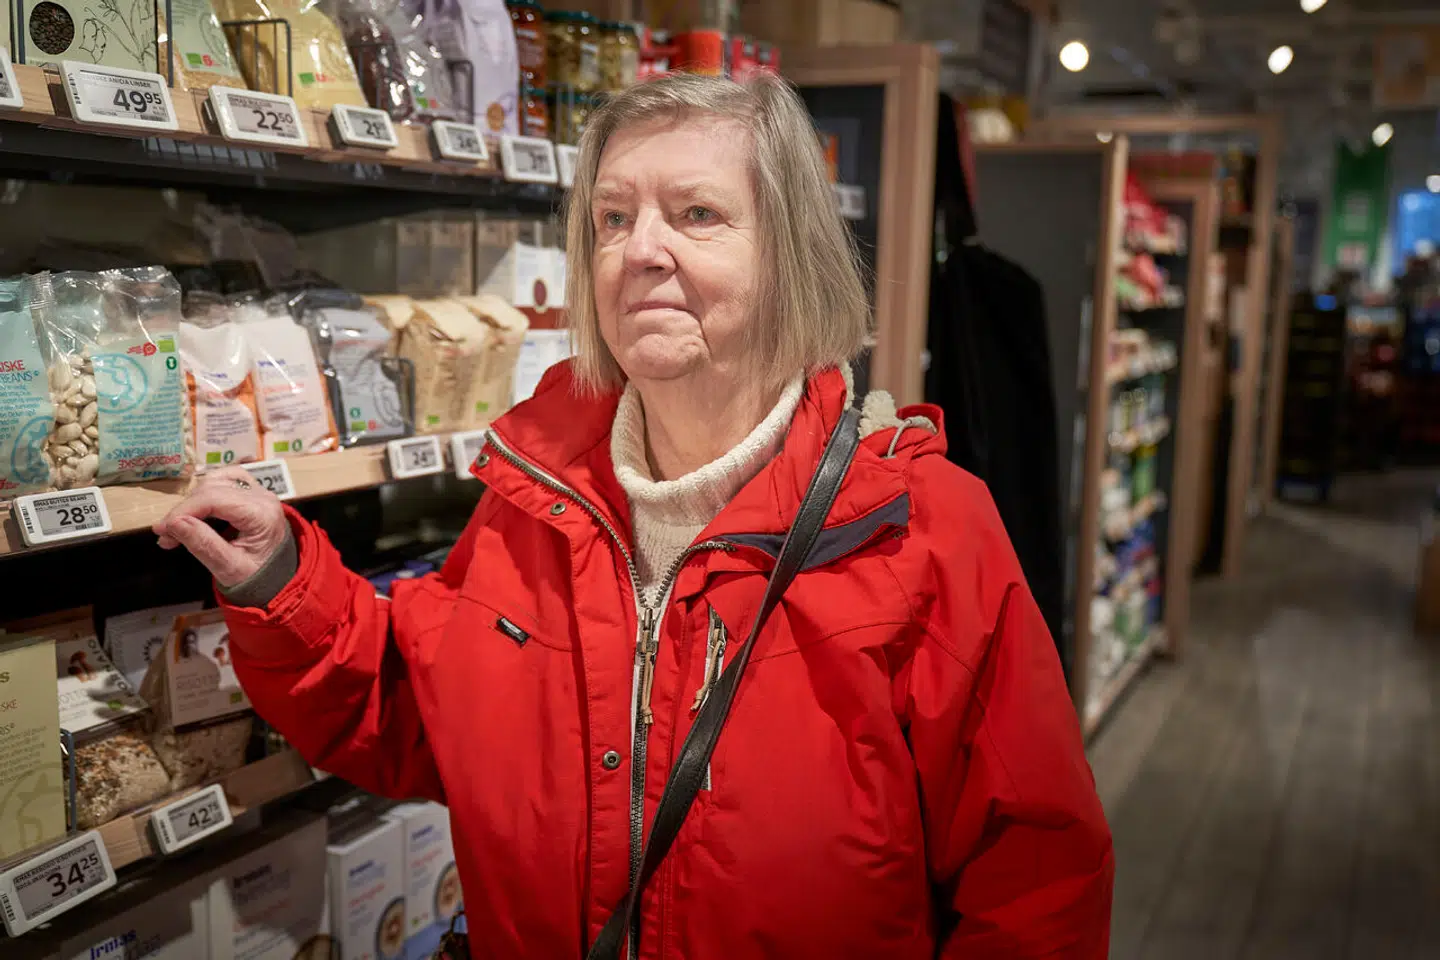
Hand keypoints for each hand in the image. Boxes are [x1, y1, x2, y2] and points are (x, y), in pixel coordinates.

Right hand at [153, 467, 288, 586]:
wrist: (279, 577)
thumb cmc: (258, 577)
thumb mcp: (229, 569)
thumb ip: (203, 545)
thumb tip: (173, 523)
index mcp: (262, 514)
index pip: (214, 499)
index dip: (183, 511)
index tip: (160, 529)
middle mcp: (262, 496)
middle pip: (212, 488)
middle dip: (184, 511)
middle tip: (167, 537)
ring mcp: (259, 491)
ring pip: (215, 482)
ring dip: (192, 502)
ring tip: (178, 529)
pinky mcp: (252, 492)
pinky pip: (223, 481)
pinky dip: (204, 494)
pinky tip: (195, 512)